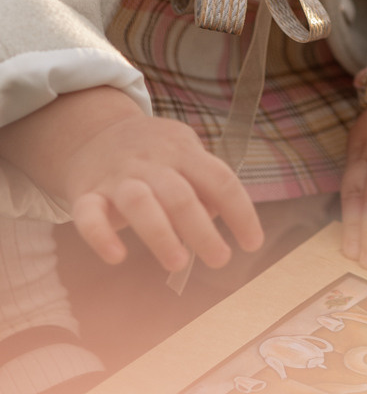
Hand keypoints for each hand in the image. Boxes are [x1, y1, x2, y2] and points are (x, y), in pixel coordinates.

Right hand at [0, 85, 263, 275]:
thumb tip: (217, 215)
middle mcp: (152, 163)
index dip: (240, 212)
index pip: (219, 179)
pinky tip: (117, 256)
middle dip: (202, 230)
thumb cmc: (152, 152)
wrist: (93, 130)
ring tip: (178, 262)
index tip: (252, 243)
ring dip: (160, 234)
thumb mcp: (184, 153)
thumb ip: (203, 182)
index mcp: (184, 152)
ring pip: (139, 202)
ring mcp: (117, 177)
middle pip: (180, 195)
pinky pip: (89, 215)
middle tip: (220, 259)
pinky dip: (101, 236)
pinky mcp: (86, 194)